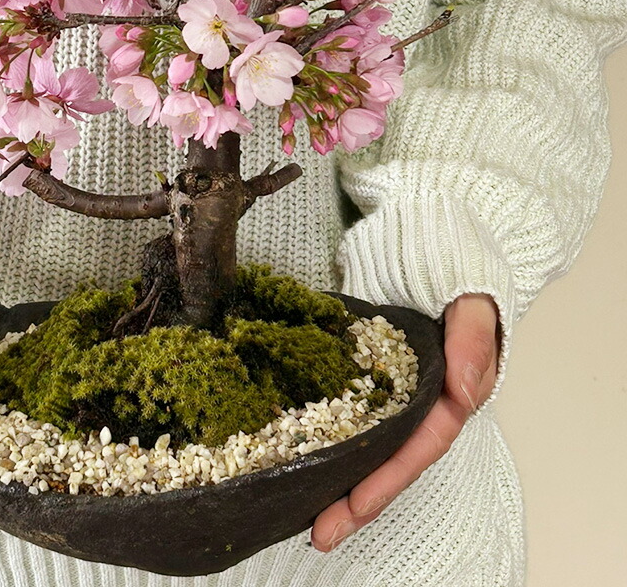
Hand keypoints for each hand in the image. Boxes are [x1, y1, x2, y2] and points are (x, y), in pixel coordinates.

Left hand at [310, 292, 500, 551]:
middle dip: (359, 500)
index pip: (421, 444)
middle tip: (321, 533)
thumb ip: (471, 339)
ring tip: (309, 518)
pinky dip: (330, 441)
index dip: (389, 476)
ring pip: (370, 446)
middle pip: (392, 459)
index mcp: (455, 392)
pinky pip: (348, 413)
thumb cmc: (456, 272)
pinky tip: (302, 459)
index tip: (358, 504)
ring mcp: (393, 390)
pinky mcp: (365, 374)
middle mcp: (424, 401)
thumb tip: (462, 387)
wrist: (427, 241)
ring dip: (342, 483)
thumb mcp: (471, 298)